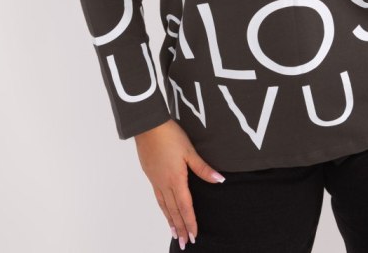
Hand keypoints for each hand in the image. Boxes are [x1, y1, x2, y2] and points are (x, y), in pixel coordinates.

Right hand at [134, 118, 225, 248]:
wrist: (148, 126)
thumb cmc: (170, 136)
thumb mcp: (190, 151)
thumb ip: (203, 168)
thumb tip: (219, 180)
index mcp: (176, 180)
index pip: (185, 206)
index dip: (190, 222)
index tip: (194, 236)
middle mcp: (165, 184)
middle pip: (174, 210)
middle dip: (180, 227)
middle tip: (185, 243)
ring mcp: (156, 180)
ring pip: (164, 206)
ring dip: (170, 221)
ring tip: (174, 233)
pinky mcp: (150, 175)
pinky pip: (157, 197)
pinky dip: (162, 208)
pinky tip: (164, 210)